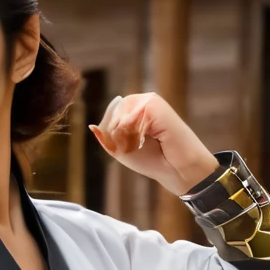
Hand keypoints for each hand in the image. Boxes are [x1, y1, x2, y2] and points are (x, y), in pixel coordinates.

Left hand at [90, 92, 217, 196]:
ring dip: (128, 138)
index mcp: (132, 109)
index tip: (136, 146)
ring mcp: (148, 100)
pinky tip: (152, 138)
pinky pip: (129, 121)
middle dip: (120, 139)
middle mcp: (140, 101)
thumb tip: (92, 126)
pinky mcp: (154, 103)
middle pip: (111, 119)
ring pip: (118, 121)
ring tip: (146, 142)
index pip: (108, 119)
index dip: (115, 139)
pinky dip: (136, 135)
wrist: (177, 169)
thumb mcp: (121, 149)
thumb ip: (106, 137)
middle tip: (142, 146)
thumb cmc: (153, 159)